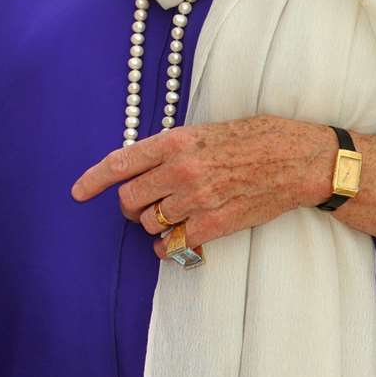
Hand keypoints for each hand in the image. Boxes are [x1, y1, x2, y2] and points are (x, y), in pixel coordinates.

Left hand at [70, 115, 328, 258]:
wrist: (297, 159)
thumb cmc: (255, 138)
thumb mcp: (206, 130)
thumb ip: (172, 147)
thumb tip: (143, 165)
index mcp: (175, 141)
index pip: (120, 162)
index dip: (93, 180)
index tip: (77, 193)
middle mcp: (180, 170)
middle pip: (129, 200)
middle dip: (130, 206)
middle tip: (144, 204)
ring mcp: (196, 199)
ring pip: (149, 223)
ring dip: (152, 224)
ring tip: (169, 216)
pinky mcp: (214, 224)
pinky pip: (173, 244)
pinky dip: (167, 246)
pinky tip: (174, 240)